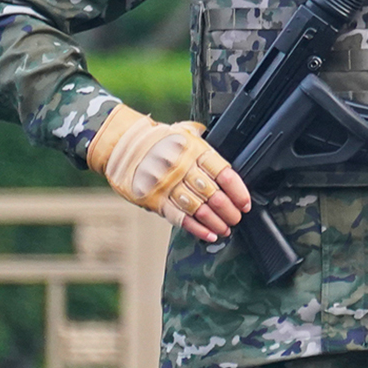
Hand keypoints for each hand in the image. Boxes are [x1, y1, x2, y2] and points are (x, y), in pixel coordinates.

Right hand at [87, 104, 250, 240]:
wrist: (122, 144)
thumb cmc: (156, 140)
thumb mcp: (183, 133)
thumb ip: (203, 146)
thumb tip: (222, 160)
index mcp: (194, 150)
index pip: (224, 174)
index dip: (238, 191)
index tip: (245, 202)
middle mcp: (183, 168)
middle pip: (214, 195)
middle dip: (229, 211)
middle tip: (236, 218)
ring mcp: (168, 185)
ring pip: (199, 209)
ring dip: (216, 222)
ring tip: (225, 229)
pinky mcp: (155, 199)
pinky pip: (180, 218)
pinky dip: (196, 228)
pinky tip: (208, 234)